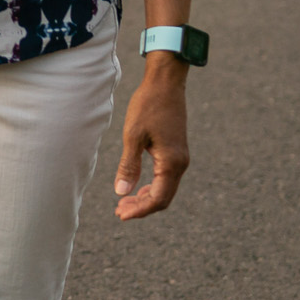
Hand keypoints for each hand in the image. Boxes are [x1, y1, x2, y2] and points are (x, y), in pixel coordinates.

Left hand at [114, 60, 189, 219]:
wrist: (165, 84)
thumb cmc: (147, 107)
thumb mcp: (133, 136)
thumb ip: (128, 166)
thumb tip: (121, 193)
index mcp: (171, 163)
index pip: (157, 198)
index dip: (140, 210)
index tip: (120, 214)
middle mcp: (180, 164)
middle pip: (163, 198)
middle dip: (142, 207)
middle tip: (119, 211)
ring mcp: (180, 158)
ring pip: (165, 189)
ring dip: (146, 198)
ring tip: (124, 201)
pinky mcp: (176, 152)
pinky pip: (166, 178)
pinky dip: (152, 186)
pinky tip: (137, 187)